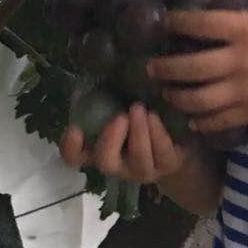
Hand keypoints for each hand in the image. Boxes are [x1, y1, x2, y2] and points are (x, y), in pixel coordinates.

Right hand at [59, 103, 189, 183]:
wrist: (177, 129)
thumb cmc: (138, 111)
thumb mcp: (117, 101)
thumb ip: (101, 95)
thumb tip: (88, 79)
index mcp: (98, 148)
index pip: (75, 157)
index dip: (71, 148)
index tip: (75, 130)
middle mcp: (119, 164)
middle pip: (105, 162)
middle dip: (111, 140)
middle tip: (120, 117)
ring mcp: (143, 168)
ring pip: (138, 160)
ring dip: (138, 133)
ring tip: (139, 109)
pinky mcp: (167, 165)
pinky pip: (162, 154)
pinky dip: (157, 134)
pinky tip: (155, 116)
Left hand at [148, 0, 247, 132]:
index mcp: (247, 29)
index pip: (201, 25)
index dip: (178, 22)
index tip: (164, 22)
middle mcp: (238, 61)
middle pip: (190, 66)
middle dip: (165, 68)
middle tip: (149, 66)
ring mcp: (242, 89)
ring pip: (198, 97)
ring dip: (176, 96)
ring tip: (164, 92)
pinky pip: (217, 119)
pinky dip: (200, 121)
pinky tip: (190, 118)